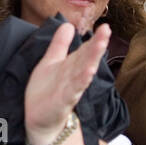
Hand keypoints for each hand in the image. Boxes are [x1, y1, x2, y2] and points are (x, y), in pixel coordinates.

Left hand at [24, 22, 109, 143]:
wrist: (38, 120)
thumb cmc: (46, 91)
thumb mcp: (50, 62)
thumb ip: (59, 44)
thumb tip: (67, 24)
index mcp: (71, 65)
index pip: (85, 49)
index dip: (94, 38)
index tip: (105, 26)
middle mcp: (74, 75)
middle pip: (87, 58)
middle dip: (97, 45)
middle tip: (106, 30)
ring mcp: (70, 88)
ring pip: (83, 70)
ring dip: (92, 58)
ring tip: (101, 45)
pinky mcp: (64, 100)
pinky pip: (74, 89)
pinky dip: (81, 79)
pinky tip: (89, 71)